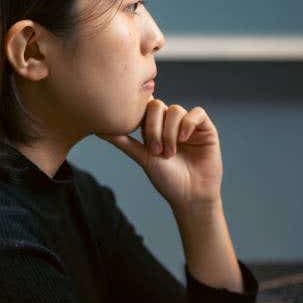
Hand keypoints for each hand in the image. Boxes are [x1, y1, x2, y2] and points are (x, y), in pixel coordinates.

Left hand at [99, 98, 221, 211]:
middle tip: (155, 151)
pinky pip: (197, 113)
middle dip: (153, 128)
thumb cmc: (166, 180)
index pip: (145, 108)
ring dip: (169, 132)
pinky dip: (188, 124)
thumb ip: (122, 141)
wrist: (190, 196)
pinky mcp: (206, 129)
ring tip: (170, 153)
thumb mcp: (141, 157)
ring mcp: (189, 125)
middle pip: (158, 106)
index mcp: (156, 127)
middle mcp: (172, 123)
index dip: (141, 116)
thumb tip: (97, 129)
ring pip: (176, 110)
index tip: (138, 134)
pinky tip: (184, 140)